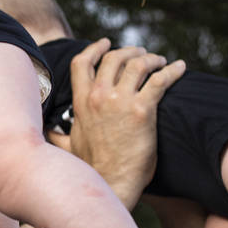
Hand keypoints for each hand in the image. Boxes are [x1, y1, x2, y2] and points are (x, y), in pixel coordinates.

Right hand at [57, 37, 185, 207]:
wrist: (111, 184)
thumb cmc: (93, 168)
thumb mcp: (69, 147)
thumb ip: (57, 135)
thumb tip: (46, 132)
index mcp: (81, 103)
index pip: (83, 63)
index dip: (95, 48)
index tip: (106, 43)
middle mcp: (99, 97)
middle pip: (114, 57)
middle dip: (130, 51)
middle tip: (141, 54)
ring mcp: (120, 102)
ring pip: (138, 63)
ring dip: (152, 58)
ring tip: (161, 62)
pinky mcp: (142, 110)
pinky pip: (161, 79)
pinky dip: (173, 70)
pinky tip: (180, 69)